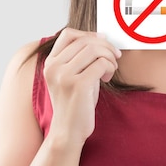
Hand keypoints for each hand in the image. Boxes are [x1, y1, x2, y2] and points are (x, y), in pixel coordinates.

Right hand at [43, 28, 119, 144]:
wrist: (68, 132)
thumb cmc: (74, 103)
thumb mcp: (71, 76)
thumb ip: (80, 57)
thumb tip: (100, 37)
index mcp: (50, 63)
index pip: (68, 34)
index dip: (89, 34)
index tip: (103, 41)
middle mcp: (54, 67)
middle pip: (85, 41)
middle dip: (106, 46)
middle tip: (115, 56)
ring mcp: (64, 76)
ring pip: (94, 50)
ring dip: (109, 56)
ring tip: (111, 68)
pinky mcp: (78, 85)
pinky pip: (101, 64)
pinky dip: (109, 67)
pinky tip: (107, 78)